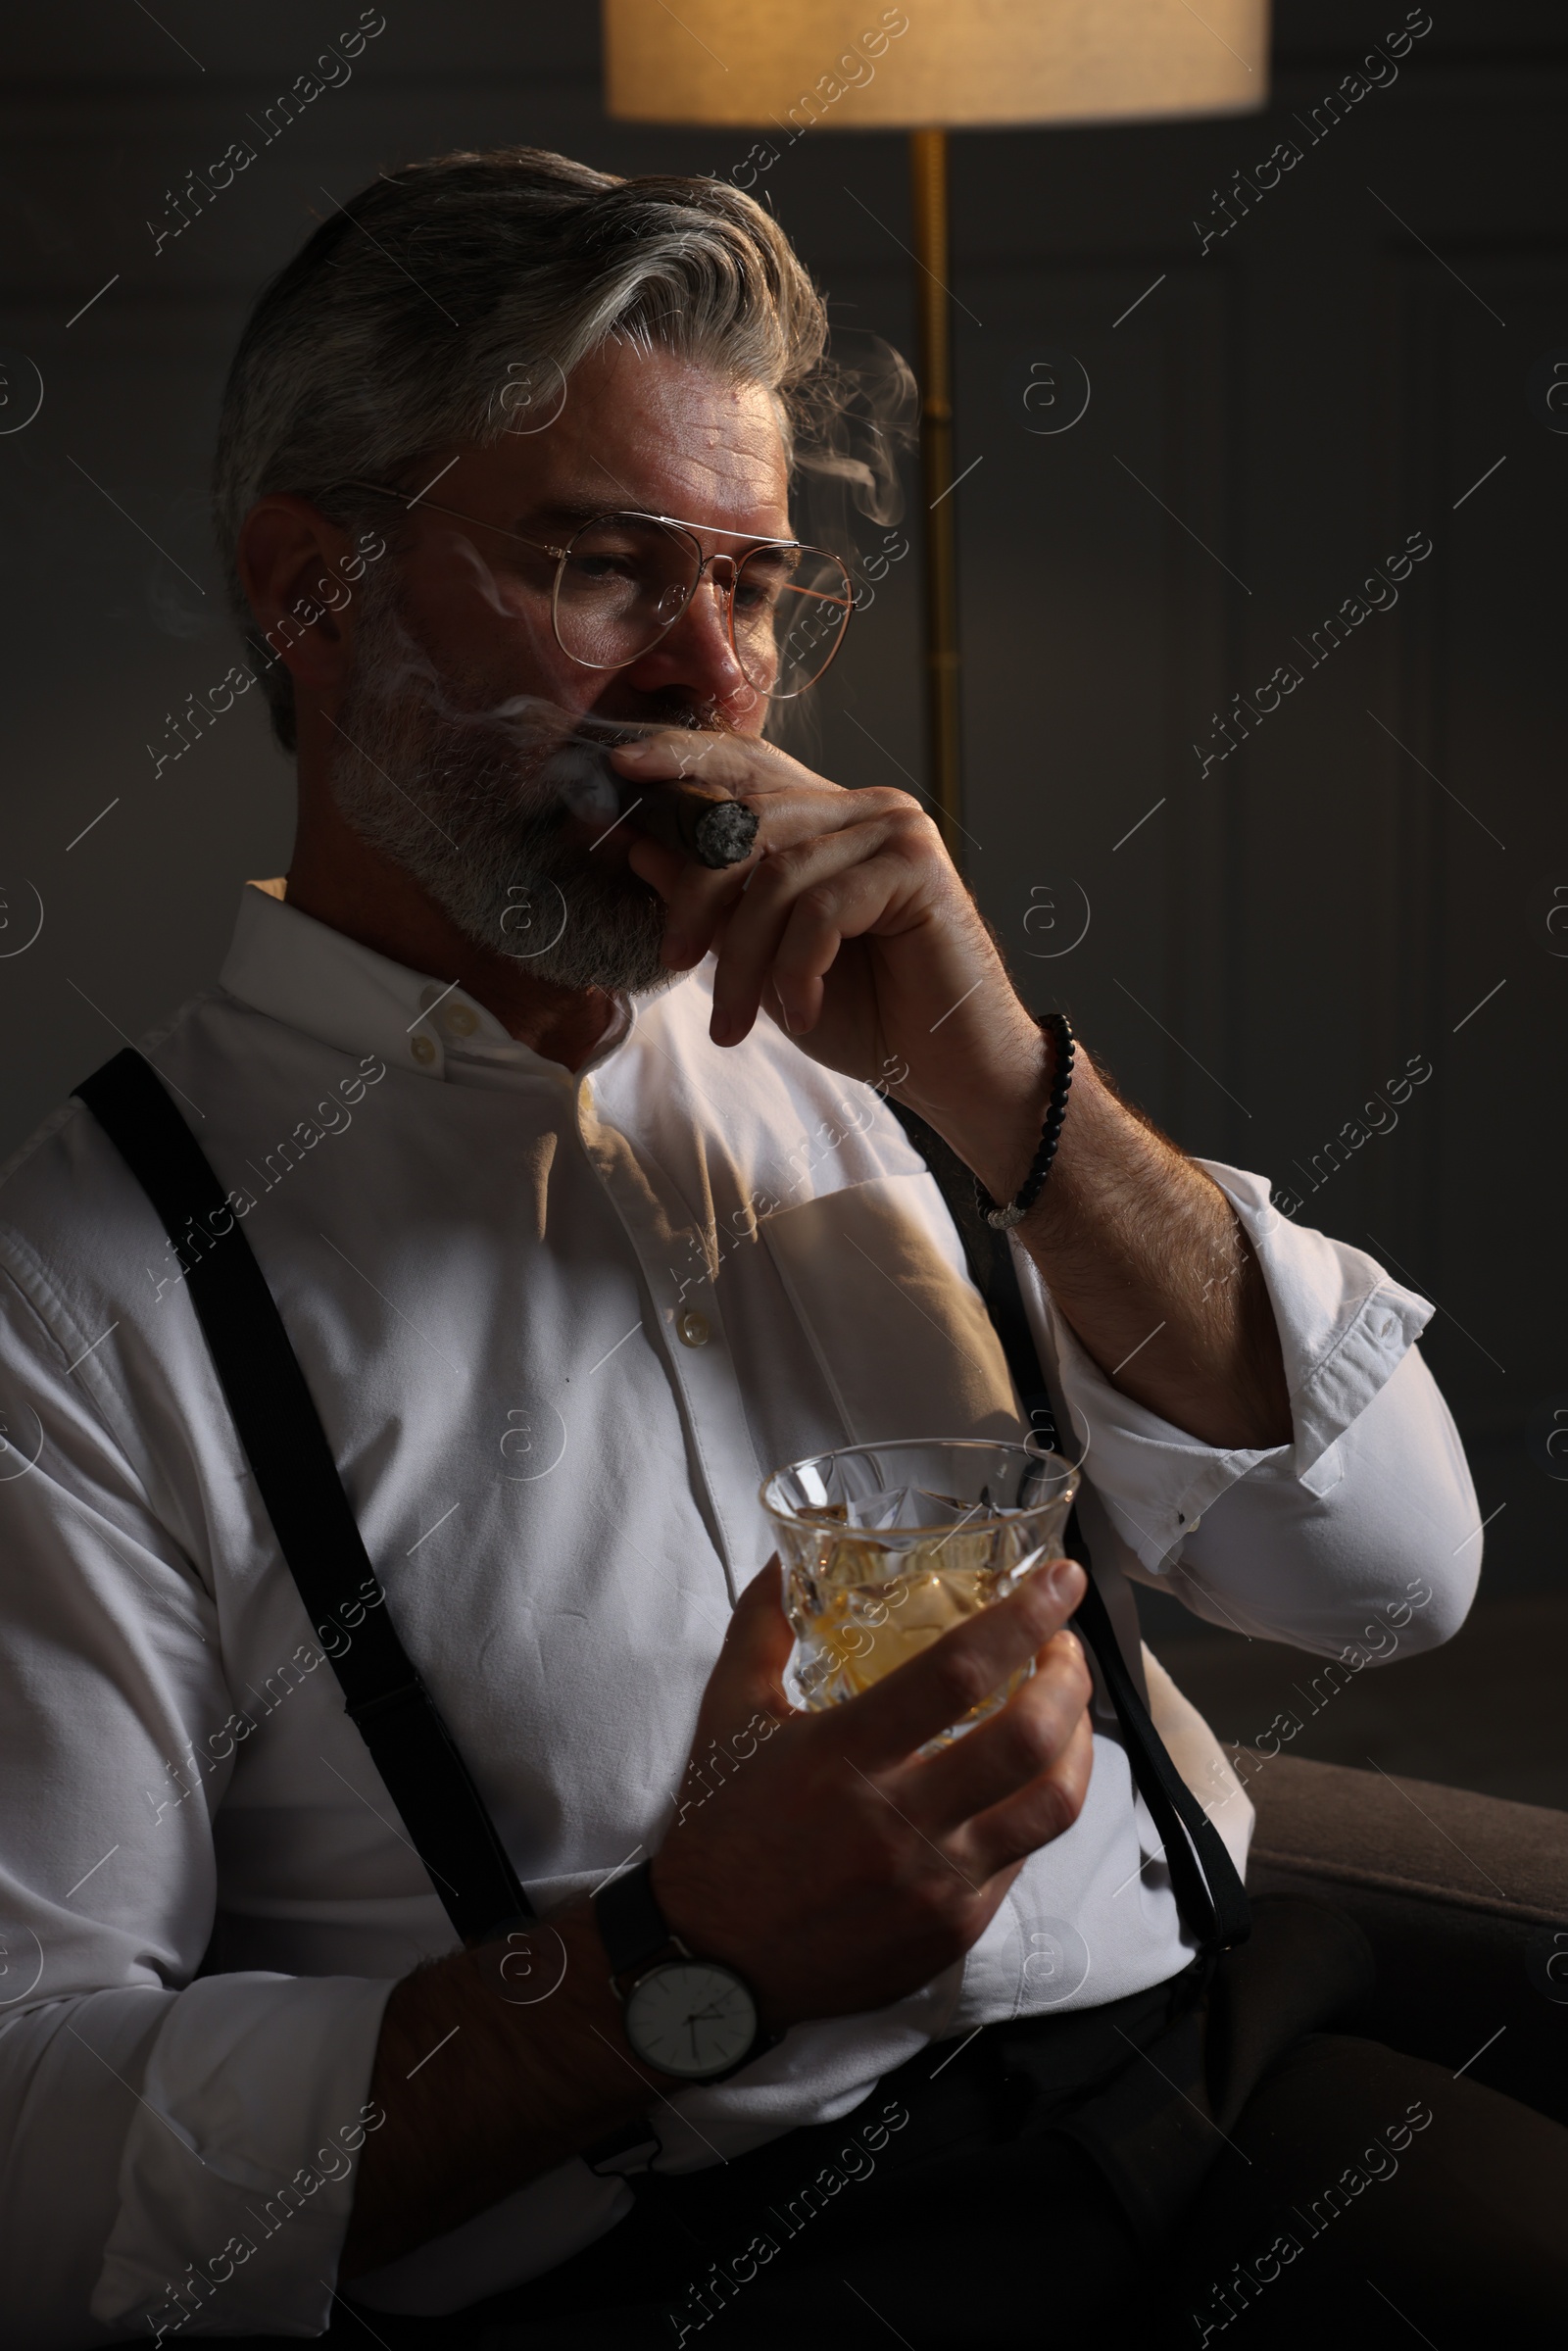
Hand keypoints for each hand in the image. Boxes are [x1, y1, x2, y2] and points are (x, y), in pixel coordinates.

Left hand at [615, 730, 1050, 1203]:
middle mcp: (861, 808)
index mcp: (825, 818)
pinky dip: (797, 968)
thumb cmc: (865, 1016)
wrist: (950, 1070)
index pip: (745, 769)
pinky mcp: (917, 865)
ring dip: (744, 957)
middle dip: (696, 897)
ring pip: (777, 872)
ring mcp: (893, 828)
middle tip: (676, 963)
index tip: (618, 767)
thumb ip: (714, 905)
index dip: (682, 760)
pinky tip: (802, 1010)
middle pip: (745, 821)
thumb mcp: (764, 961)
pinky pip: (822, 907)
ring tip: (735, 1022)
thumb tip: (640, 850)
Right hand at [651, 1556, 1092, 2027]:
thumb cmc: (719, 1829)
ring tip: (1068, 1711)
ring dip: (1079, 1744)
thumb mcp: (727, 1716)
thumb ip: (762, 1629)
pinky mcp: (955, 1929)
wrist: (710, 1961)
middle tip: (1065, 1647)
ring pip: (1052, 1805)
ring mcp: (937, 1882)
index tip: (1062, 1579)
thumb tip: (785, 1560)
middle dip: (1069, 1677)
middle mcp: (901, 1820)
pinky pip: (1023, 1858)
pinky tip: (1022, 1782)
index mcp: (846, 1754)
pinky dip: (1036, 1806)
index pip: (959, 1671)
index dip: (1025, 1618)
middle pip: (1029, 1737)